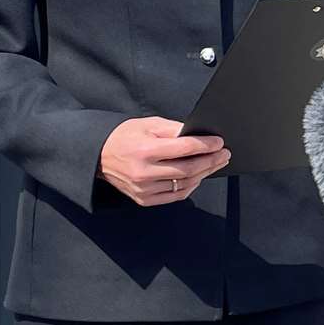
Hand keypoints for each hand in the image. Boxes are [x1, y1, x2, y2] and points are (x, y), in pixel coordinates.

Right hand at [98, 117, 229, 206]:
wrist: (98, 156)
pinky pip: (175, 196)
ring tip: (215, 164)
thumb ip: (174, 129)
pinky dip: (191, 186)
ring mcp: (144, 189)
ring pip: (185, 184)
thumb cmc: (125, 137)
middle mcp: (144, 172)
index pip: (184, 148)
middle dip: (211, 161)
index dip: (206, 145)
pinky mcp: (144, 199)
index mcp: (145, 150)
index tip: (220, 142)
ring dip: (205, 174)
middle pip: (189, 169)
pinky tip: (199, 176)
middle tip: (225, 154)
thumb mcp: (148, 125)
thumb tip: (200, 134)